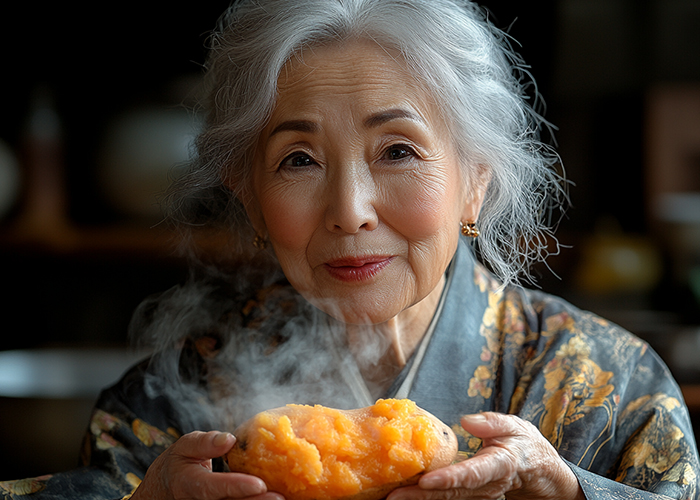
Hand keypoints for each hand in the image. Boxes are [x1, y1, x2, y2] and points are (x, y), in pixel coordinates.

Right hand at [131, 430, 283, 499]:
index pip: (213, 488)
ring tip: (281, 498)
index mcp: (189, 484)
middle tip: (278, 496)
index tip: (259, 484)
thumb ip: (205, 442)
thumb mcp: (183, 448)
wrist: (163, 492)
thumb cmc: (178, 465)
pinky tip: (272, 498)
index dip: (236, 487)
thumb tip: (229, 438)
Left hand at [387, 412, 584, 499]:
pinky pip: (444, 498)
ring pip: (445, 499)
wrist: (536, 470)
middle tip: (393, 495)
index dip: (449, 478)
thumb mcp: (516, 427)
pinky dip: (423, 498)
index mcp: (499, 465)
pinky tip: (402, 495)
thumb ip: (492, 423)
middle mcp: (487, 486)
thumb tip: (466, 421)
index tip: (426, 480)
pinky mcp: (469, 496)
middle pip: (451, 492)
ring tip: (389, 497)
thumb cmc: (523, 445)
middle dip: (420, 496)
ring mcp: (478, 495)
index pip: (472, 474)